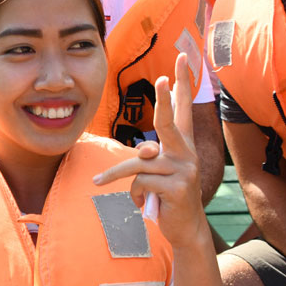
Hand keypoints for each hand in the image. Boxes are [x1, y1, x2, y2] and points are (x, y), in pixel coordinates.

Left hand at [93, 53, 205, 247]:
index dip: (183, 83)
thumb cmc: (167, 194)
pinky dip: (134, 193)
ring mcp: (184, 169)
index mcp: (182, 144)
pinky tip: (141, 203)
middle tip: (162, 78)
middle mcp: (186, 152)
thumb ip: (151, 156)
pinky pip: (140, 182)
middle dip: (165, 99)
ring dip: (115, 175)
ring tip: (99, 183)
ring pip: (139, 162)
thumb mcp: (159, 171)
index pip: (183, 108)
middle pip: (170, 121)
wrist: (185, 228)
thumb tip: (145, 151)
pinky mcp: (178, 187)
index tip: (184, 58)